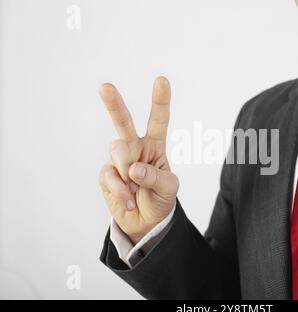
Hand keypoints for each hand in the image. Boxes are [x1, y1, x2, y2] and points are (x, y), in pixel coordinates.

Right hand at [98, 77, 178, 243]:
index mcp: (155, 145)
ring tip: (134, 186)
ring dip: (126, 167)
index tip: (161, 80)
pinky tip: (128, 200)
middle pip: (124, 121)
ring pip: (117, 149)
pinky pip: (110, 175)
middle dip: (114, 104)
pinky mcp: (106, 175)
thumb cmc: (160, 198)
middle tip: (105, 87)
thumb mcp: (169, 188)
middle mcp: (135, 148)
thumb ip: (155, 176)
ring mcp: (119, 160)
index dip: (160, 101)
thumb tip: (132, 169)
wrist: (145, 221)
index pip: (158, 120)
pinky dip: (121, 190)